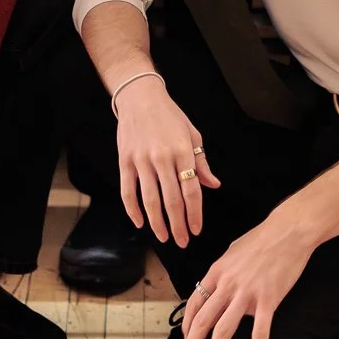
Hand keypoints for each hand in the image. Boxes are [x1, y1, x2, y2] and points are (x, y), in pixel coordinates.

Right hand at [114, 74, 219, 245]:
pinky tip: (140, 222)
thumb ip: (201, 162)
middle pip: (172, 200)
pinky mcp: (125, 160)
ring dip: (158, 223)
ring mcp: (141, 160)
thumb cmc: (170, 116)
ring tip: (164, 237)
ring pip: (150, 200)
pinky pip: (128, 191)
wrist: (140, 97)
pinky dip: (133, 210)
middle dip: (178, 225)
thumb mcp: (191, 134)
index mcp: (182, 151)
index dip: (194, 213)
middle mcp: (162, 157)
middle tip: (182, 241)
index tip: (196, 230)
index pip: (191, 190)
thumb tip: (213, 185)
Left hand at [180, 213, 313, 338]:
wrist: (289, 231)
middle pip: (203, 321)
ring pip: (223, 330)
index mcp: (217, 272)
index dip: (187, 325)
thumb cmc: (262, 238)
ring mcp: (247, 293)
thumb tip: (218, 288)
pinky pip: (260, 332)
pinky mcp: (268, 300)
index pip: (195, 303)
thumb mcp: (233, 251)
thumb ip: (223, 271)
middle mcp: (227, 284)